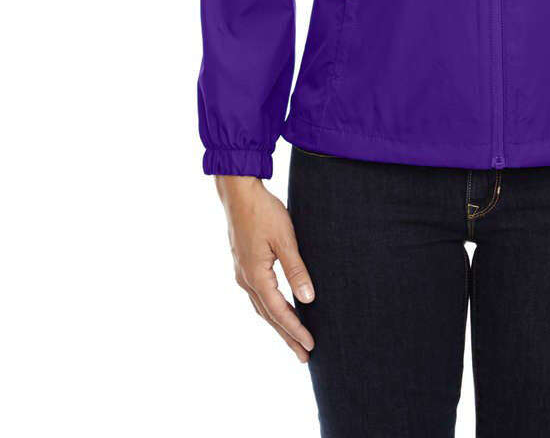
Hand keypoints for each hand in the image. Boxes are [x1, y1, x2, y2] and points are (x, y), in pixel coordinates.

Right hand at [215, 175, 316, 361]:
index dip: (296, 329)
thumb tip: (308, 299)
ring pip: (262, 307)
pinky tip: (278, 311)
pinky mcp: (244, 265)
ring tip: (294, 340)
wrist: (239, 192)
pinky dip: (271, 309)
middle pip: (269, 316)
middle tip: (304, 355)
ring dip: (279, 324)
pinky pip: (258, 295)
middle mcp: (246, 279)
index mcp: (256, 276)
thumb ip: (296, 270)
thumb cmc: (263, 212)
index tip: (311, 345)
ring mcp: (242, 273)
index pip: (279, 311)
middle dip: (287, 335)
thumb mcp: (285, 239)